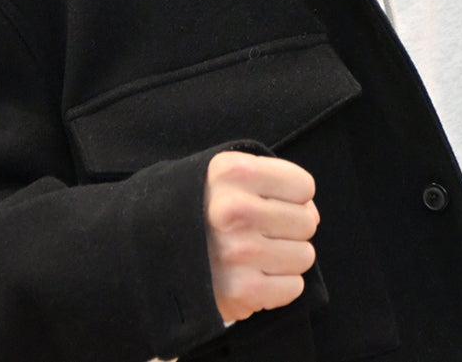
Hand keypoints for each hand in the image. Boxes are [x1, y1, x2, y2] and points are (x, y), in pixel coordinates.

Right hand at [204, 151, 318, 323]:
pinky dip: (278, 286)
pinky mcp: (242, 290)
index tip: (268, 204)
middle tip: (260, 234)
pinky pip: (293, 287)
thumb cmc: (200, 213)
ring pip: (305, 255)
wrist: (150, 259)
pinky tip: (252, 277)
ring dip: (284, 259)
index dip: (292, 197)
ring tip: (253, 257)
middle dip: (289, 229)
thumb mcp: (222, 176)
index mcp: (231, 172)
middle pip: (307, 221)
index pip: (304, 186)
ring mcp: (238, 252)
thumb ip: (269, 179)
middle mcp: (234, 209)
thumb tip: (311, 212)